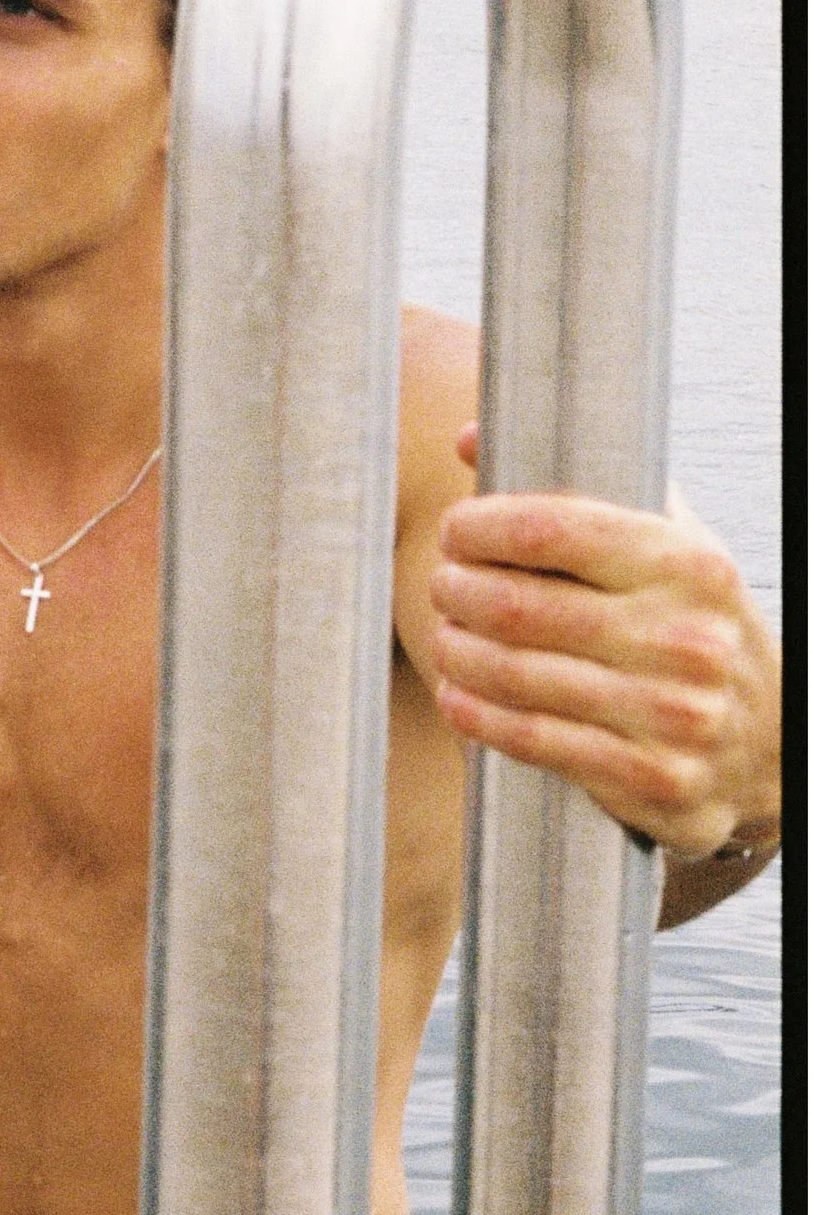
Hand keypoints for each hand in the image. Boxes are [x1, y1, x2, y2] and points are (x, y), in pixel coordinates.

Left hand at [429, 426, 781, 865]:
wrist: (772, 742)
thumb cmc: (692, 626)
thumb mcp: (661, 547)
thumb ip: (572, 492)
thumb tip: (469, 437)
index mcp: (688, 564)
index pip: (554, 529)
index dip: (482, 527)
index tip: (456, 532)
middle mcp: (685, 637)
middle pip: (521, 605)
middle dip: (459, 592)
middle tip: (442, 586)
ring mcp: (673, 713)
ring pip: (517, 674)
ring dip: (458, 652)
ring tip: (444, 637)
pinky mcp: (653, 777)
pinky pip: (534, 739)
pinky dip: (478, 714)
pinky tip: (456, 696)